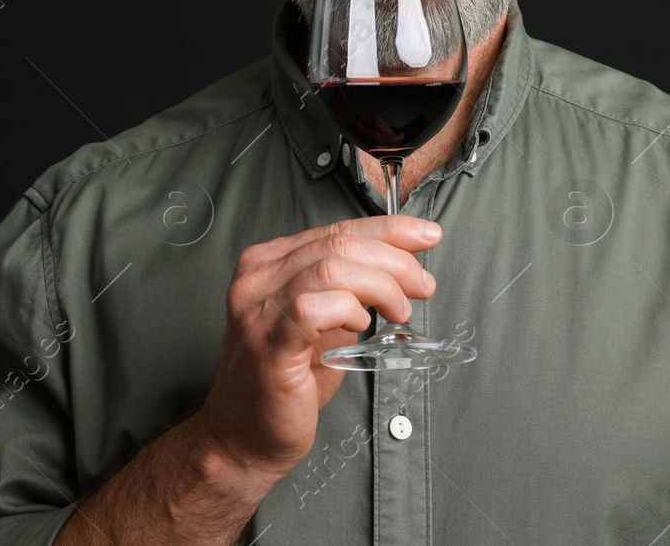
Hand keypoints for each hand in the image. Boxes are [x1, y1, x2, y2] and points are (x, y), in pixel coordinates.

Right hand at [196, 214, 441, 478]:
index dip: (389, 230)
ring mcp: (258, 309)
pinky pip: (314, 307)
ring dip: (382, 285)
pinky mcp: (268, 342)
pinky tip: (361, 324)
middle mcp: (257, 278)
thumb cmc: (284, 384)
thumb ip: (348, 290)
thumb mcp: (322, 323)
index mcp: (268, 264)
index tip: (425, 235)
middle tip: (422, 285)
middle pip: (339, 244)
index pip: (336, 230)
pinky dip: (349, 309)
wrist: (244, 438)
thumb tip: (398, 269)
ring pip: (333, 268)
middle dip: (395, 260)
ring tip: (400, 311)